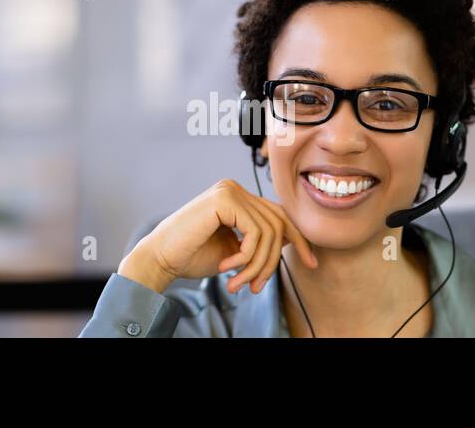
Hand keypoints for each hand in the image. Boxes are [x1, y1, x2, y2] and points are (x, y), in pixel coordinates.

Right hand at [118, 179, 317, 293]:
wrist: (162, 259)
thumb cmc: (193, 256)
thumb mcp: (237, 250)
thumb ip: (261, 241)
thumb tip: (293, 239)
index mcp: (239, 197)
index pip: (281, 215)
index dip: (300, 240)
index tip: (312, 263)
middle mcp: (235, 188)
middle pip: (279, 223)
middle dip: (274, 261)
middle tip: (257, 287)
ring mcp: (230, 190)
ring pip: (270, 232)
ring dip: (257, 265)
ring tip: (239, 283)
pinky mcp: (225, 199)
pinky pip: (255, 233)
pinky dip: (246, 257)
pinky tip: (227, 267)